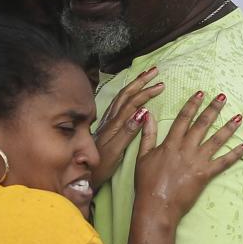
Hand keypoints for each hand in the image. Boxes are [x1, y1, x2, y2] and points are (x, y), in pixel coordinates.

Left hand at [93, 66, 164, 187]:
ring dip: (133, 85)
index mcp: (115, 124)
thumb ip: (127, 132)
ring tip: (144, 76)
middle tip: (154, 70)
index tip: (161, 84)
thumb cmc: (101, 166)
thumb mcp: (115, 151)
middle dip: (140, 81)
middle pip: (126, 94)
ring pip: (121, 97)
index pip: (133, 102)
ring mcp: (106, 122)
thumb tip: (142, 112)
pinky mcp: (105, 126)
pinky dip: (126, 94)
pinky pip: (117, 103)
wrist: (82, 173)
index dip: (146, 92)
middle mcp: (110, 119)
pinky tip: (129, 94)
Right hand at [134, 91, 242, 219]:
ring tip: (239, 117)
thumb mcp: (142, 156)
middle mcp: (186, 148)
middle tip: (223, 97)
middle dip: (213, 109)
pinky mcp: (205, 174)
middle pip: (202, 125)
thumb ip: (148, 135)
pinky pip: (224, 162)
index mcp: (170, 143)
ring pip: (216, 140)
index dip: (192, 105)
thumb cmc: (146, 182)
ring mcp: (197, 161)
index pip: (183, 119)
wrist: (157, 205)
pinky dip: (235, 154)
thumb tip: (147, 115)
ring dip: (228, 128)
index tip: (200, 93)